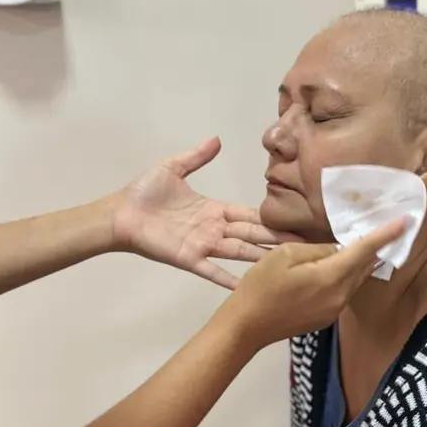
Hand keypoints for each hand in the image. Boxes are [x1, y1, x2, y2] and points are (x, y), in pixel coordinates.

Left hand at [109, 137, 298, 288]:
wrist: (120, 214)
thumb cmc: (144, 193)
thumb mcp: (173, 168)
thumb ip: (196, 157)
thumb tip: (217, 139)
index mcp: (214, 209)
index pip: (249, 213)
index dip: (270, 217)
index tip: (295, 220)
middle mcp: (215, 229)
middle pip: (252, 234)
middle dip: (277, 239)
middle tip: (306, 245)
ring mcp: (204, 246)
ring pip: (240, 251)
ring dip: (262, 257)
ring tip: (288, 263)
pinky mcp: (190, 259)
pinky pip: (213, 271)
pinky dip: (229, 279)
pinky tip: (248, 287)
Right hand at [215, 217, 408, 350]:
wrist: (246, 327)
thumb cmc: (261, 286)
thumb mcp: (285, 256)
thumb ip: (318, 250)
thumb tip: (337, 250)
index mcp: (331, 277)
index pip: (365, 250)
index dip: (386, 234)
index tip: (406, 220)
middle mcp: (340, 296)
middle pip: (365, 266)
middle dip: (376, 247)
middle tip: (386, 226)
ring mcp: (334, 310)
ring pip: (356, 279)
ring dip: (362, 261)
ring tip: (364, 242)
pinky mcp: (326, 318)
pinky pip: (345, 291)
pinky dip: (348, 275)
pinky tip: (341, 265)